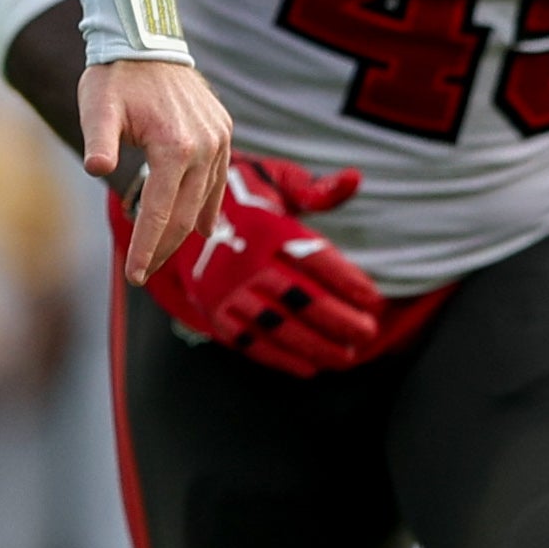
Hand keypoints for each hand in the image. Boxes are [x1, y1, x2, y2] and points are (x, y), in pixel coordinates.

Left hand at [82, 55, 229, 277]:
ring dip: (182, 231)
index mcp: (174, 146)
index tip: (135, 276)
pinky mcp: (222, 132)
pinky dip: (207, 206)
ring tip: (160, 254)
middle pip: (184, 215)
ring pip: (202, 201)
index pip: (158, 212)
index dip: (146, 247)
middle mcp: (204, 147)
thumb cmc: (114, 77)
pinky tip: (200, 228)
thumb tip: (96, 170)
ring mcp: (218, 139)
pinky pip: (217, 180)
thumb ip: (98, 140)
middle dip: (162, 248)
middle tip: (142, 274)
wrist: (145, 41)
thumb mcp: (97, 108)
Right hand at [141, 153, 384, 373]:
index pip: (316, 259)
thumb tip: (355, 179)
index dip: (348, 282)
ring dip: (316, 346)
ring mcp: (225, 290)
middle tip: (368, 333)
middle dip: (340, 321)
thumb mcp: (274, 180)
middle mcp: (244, 261)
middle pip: (302, 298)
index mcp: (264, 227)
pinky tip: (308, 367)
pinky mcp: (211, 310)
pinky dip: (279, 358)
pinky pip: (249, 341)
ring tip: (345, 356)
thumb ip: (315, 189)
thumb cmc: (238, 194)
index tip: (374, 299)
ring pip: (278, 326)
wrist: (174, 209)